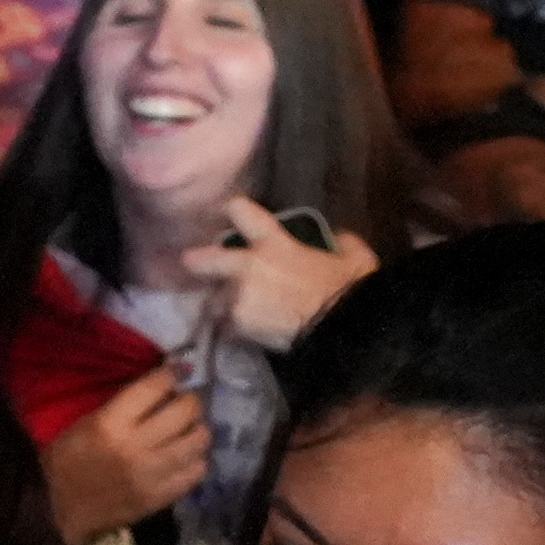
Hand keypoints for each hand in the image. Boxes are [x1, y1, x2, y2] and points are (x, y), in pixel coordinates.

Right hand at [41, 363, 211, 537]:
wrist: (64, 514)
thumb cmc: (67, 464)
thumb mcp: (83, 426)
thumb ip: (119, 407)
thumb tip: (158, 387)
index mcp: (109, 425)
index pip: (154, 387)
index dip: (170, 375)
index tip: (174, 374)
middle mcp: (135, 446)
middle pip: (185, 411)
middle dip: (190, 401)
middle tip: (185, 404)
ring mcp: (151, 473)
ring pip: (198, 440)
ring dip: (198, 430)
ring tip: (190, 430)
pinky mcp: (161, 496)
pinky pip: (196, 471)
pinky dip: (196, 460)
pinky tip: (185, 457)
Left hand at [177, 193, 375, 354]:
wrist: (341, 329)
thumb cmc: (348, 289)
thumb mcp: (354, 259)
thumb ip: (343, 243)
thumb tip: (341, 237)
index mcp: (274, 243)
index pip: (242, 213)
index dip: (233, 210)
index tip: (228, 211)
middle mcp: (247, 266)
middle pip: (204, 259)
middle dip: (196, 262)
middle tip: (191, 263)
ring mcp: (237, 297)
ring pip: (213, 301)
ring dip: (220, 305)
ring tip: (232, 312)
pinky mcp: (236, 325)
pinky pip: (226, 328)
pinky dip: (233, 331)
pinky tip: (245, 334)